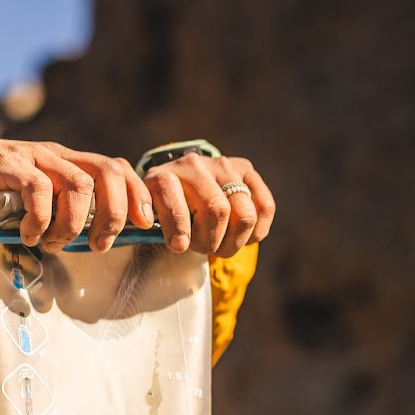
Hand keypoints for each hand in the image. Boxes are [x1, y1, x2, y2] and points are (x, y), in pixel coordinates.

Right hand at [0, 130, 156, 252]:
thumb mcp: (20, 212)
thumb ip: (45, 225)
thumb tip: (66, 259)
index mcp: (64, 165)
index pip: (117, 170)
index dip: (138, 196)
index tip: (145, 227)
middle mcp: (55, 157)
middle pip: (110, 171)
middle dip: (118, 211)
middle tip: (103, 244)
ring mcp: (32, 158)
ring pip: (80, 183)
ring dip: (75, 221)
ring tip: (56, 243)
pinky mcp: (8, 165)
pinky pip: (38, 188)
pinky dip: (40, 218)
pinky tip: (29, 235)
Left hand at [139, 152, 274, 256]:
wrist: (182, 186)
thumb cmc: (163, 214)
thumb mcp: (149, 221)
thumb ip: (152, 229)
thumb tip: (178, 242)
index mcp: (161, 177)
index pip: (172, 195)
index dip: (178, 225)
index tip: (179, 246)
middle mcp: (193, 165)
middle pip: (216, 211)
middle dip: (211, 241)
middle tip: (204, 249)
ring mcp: (223, 165)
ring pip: (244, 214)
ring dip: (234, 241)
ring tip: (222, 245)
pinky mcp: (246, 169)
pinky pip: (265, 207)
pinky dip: (257, 231)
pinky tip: (244, 237)